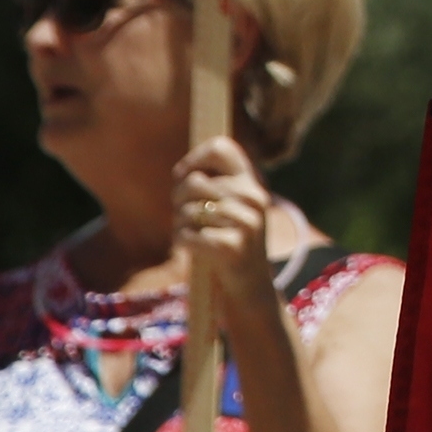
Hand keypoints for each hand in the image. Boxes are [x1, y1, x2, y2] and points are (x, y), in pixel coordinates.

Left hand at [172, 137, 274, 298]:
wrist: (252, 283)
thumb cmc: (232, 238)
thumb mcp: (233, 205)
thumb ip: (215, 184)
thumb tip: (183, 174)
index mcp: (252, 183)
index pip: (220, 148)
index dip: (194, 159)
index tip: (185, 177)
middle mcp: (253, 198)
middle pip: (194, 181)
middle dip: (178, 199)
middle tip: (183, 214)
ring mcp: (246, 223)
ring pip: (188, 210)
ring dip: (179, 224)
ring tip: (189, 233)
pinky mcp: (232, 248)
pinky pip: (187, 235)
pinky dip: (181, 241)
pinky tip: (190, 247)